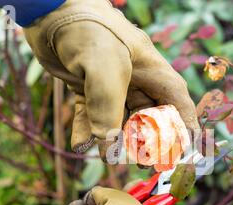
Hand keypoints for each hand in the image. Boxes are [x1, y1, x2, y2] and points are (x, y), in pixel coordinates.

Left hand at [23, 0, 198, 160]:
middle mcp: (135, 79)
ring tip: (106, 158)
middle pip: (150, 117)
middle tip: (140, 162)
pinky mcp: (88, 87)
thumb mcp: (103, 63)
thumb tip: (107, 142)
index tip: (184, 152)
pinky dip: (87, 131)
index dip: (183, 128)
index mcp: (151, 70)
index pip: (177, 102)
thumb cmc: (85, 28)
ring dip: (114, 141)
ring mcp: (111, 84)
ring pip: (120, 120)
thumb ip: (108, 105)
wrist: (47, 10)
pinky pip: (92, 116)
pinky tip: (80, 144)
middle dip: (146, 142)